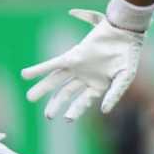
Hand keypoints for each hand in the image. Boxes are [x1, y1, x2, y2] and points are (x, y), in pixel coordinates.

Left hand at [21, 9, 144, 121]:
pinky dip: (39, 70)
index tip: (68, 119)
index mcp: (97, 85)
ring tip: (30, 97)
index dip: (75, 110)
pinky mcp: (72, 56)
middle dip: (55, 104)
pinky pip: (52, 64)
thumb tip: (104, 111)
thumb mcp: (124, 78)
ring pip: (56, 80)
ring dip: (43, 88)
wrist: (124, 33)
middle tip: (47, 116)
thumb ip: (114, 94)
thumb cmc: (128, 55)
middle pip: (65, 93)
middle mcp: (84, 77)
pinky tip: (26, 75)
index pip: (83, 101)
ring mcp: (76, 66)